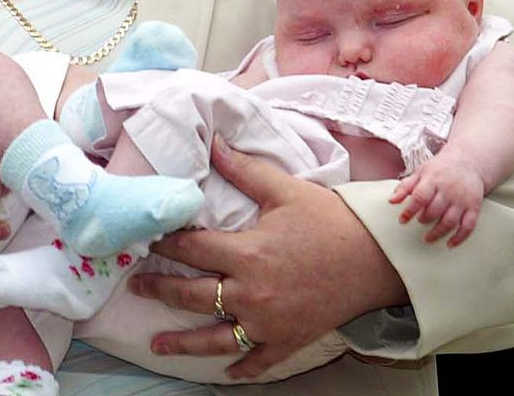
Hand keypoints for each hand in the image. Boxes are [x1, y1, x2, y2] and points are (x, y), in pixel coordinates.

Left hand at [127, 137, 407, 379]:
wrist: (377, 257)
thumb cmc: (331, 220)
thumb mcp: (285, 190)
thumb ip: (243, 169)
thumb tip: (213, 141)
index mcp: (248, 253)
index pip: (192, 249)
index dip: (166, 242)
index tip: (148, 240)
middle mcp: (252, 293)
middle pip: (192, 295)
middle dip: (159, 289)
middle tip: (136, 286)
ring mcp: (269, 322)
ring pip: (215, 338)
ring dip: (182, 342)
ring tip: (156, 343)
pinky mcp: (289, 340)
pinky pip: (259, 361)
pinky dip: (241, 367)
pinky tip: (224, 370)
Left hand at [389, 148, 484, 245]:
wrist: (469, 161)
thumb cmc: (441, 168)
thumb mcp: (421, 172)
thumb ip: (405, 187)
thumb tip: (391, 201)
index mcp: (433, 180)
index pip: (420, 197)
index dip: (409, 210)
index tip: (403, 220)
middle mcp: (448, 190)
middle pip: (434, 211)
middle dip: (424, 219)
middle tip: (419, 221)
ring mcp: (462, 200)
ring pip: (450, 221)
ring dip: (437, 232)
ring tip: (428, 238)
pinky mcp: (474, 207)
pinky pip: (468, 226)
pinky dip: (459, 237)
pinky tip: (450, 244)